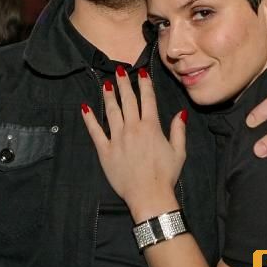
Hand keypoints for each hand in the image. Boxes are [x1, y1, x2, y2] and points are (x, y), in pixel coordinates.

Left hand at [81, 67, 186, 220]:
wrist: (149, 196)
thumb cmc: (166, 175)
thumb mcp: (179, 152)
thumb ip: (178, 130)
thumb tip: (181, 113)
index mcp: (151, 127)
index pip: (147, 100)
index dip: (144, 84)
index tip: (141, 72)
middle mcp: (133, 128)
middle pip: (127, 101)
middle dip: (124, 84)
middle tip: (119, 71)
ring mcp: (117, 139)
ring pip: (111, 112)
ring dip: (108, 96)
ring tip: (106, 84)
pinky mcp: (105, 151)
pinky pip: (95, 132)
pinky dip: (89, 119)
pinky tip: (85, 108)